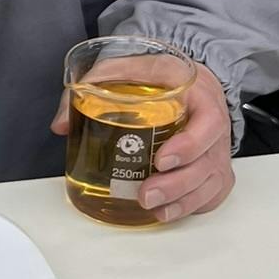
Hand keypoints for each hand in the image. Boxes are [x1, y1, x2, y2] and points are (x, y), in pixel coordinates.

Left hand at [52, 60, 234, 223]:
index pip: (208, 124)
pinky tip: (165, 212)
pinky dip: (190, 207)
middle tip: (146, 193)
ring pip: (209, 183)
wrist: (192, 82)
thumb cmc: (162, 77)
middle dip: (177, 184)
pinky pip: (210, 195)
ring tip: (152, 208)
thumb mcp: (131, 67)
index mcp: (201, 98)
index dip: (189, 145)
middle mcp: (215, 128)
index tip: (161, 160)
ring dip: (181, 201)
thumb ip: (96, 84)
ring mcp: (216, 152)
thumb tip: (61, 123)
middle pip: (207, 163)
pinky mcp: (214, 171)